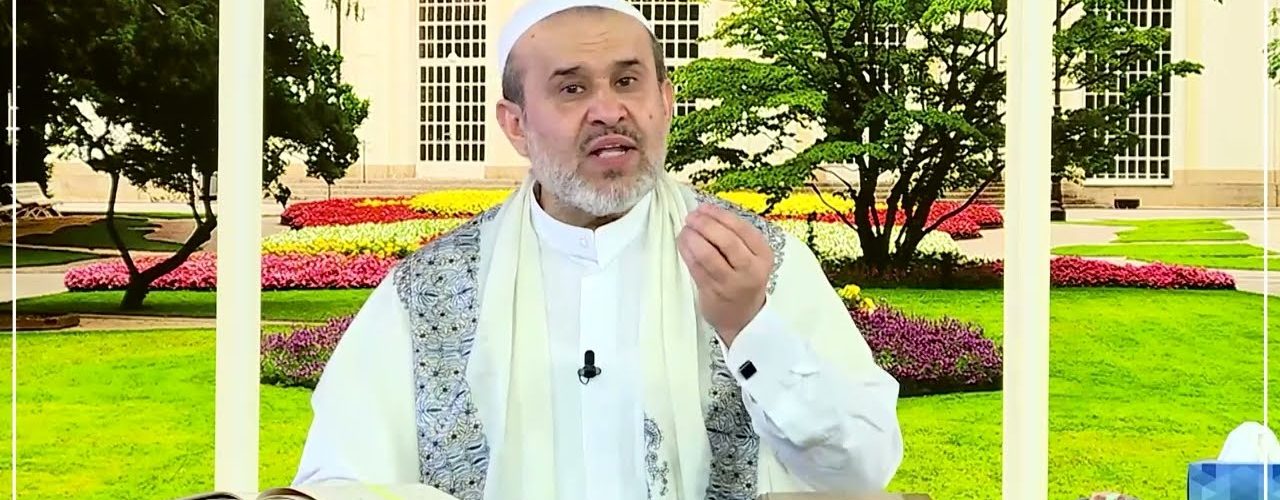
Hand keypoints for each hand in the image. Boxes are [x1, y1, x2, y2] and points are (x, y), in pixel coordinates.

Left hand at [677, 203, 773, 347]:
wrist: (743, 318)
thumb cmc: (744, 281)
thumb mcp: (751, 258)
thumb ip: (736, 237)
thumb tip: (705, 212)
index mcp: (763, 255)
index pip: (742, 228)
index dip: (719, 215)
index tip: (704, 208)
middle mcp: (750, 269)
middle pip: (726, 240)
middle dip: (705, 224)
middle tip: (691, 217)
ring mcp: (731, 282)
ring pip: (707, 254)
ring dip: (692, 237)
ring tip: (685, 230)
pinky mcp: (713, 292)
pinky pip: (696, 267)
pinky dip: (686, 251)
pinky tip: (682, 243)